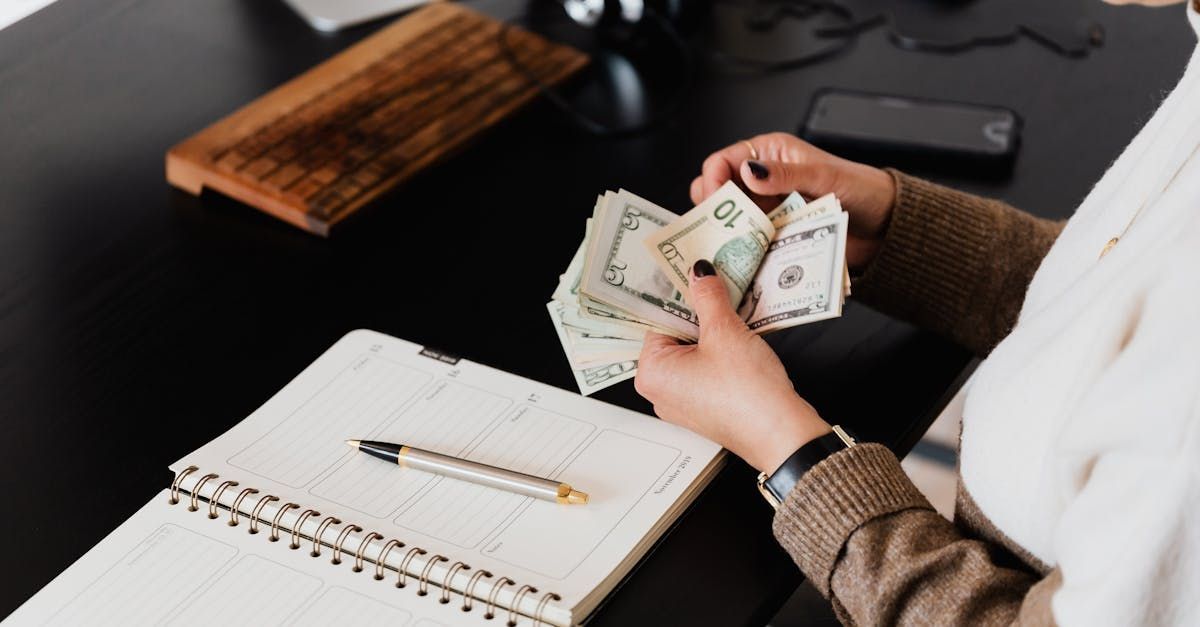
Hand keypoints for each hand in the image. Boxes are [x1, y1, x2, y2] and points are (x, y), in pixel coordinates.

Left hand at [634, 260, 830, 473]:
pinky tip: (739, 339)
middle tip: (715, 288)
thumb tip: (699, 274)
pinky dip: (720, 353)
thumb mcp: (725, 332)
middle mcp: (660, 391)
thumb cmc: (747, 393)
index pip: (656, 320)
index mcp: (651, 373)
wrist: (781, 433)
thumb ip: (708, 297)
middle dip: (696, 314)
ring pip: (693, 352)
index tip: (691, 274)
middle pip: (674, 336)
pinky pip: (706, 370)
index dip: (678, 296)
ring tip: (731, 312)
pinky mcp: (706, 407)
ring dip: (712, 332)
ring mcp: (683, 402)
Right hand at [690, 132, 895, 269]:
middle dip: (713, 211)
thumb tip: (749, 170)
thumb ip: (785, 173)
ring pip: (731, 221)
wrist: (885, 225)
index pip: (723, 162)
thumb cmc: (861, 189)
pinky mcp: (774, 236)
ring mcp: (768, 210)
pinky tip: (742, 261)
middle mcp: (764, 181)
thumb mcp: (823, 177)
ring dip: (727, 234)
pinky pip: (749, 243)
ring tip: (728, 248)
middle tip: (715, 229)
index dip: (712, 181)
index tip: (712, 204)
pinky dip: (742, 252)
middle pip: (720, 193)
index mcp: (771, 154)